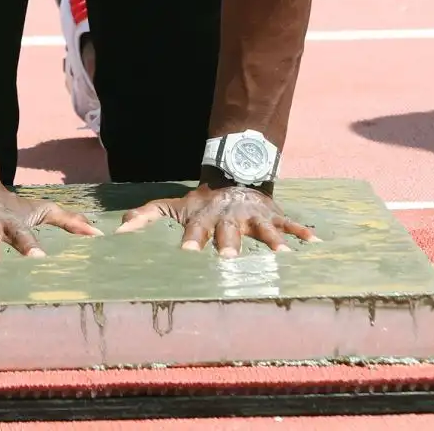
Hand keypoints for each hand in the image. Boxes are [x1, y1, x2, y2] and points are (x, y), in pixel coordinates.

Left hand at [117, 184, 319, 256]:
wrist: (232, 174)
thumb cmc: (199, 202)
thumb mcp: (171, 206)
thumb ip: (145, 217)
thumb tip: (117, 230)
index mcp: (204, 217)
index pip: (195, 231)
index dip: (191, 241)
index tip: (187, 255)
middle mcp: (229, 218)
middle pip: (229, 232)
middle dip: (229, 244)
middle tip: (230, 259)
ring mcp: (253, 216)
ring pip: (263, 229)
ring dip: (272, 242)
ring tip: (282, 256)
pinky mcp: (273, 215)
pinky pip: (290, 223)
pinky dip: (303, 232)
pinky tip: (316, 241)